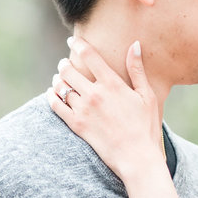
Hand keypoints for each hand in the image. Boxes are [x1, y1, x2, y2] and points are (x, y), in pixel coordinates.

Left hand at [47, 37, 163, 183]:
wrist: (136, 157)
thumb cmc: (145, 127)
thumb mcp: (147, 96)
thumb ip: (137, 70)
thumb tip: (135, 45)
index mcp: (112, 84)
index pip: (89, 56)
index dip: (78, 44)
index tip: (72, 40)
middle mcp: (95, 94)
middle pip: (69, 69)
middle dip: (64, 63)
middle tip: (64, 64)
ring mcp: (83, 110)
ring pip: (60, 86)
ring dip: (58, 79)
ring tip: (59, 78)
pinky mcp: (76, 125)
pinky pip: (56, 105)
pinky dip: (51, 96)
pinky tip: (51, 93)